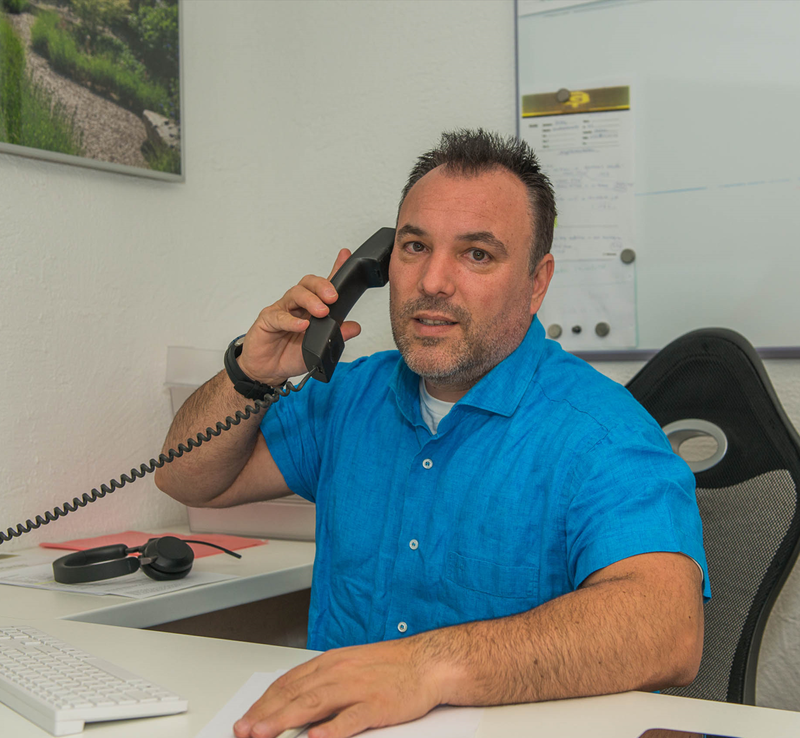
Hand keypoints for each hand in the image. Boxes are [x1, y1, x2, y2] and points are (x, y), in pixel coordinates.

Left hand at [232, 639, 443, 737]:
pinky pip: (351, 718)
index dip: (264, 703)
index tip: (246, 720)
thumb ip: (323, 682)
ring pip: (314, 704)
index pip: (288, 683)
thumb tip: (294, 702)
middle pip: (295, 694)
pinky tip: (316, 737)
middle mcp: (339, 672)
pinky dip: (331, 729)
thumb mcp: (350, 666)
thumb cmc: (390, 666)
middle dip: (266, 714)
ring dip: (286, 719)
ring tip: (265, 734)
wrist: (427, 662)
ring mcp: (357, 688)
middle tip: (244, 731)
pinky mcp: (376, 704)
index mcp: (331, 663)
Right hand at [237, 249, 359, 385]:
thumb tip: (355, 327)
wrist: (267, 370)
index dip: (334, 269)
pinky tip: (301, 325)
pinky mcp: (267, 320)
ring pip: (295, 294)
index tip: (344, 256)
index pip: (323, 286)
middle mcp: (296, 305)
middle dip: (322, 286)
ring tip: (321, 311)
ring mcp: (281, 310)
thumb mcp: (319, 348)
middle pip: (308, 284)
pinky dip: (291, 321)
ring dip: (310, 301)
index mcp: (310, 308)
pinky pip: (279, 316)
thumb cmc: (289, 355)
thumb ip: (336, 336)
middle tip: (333, 297)